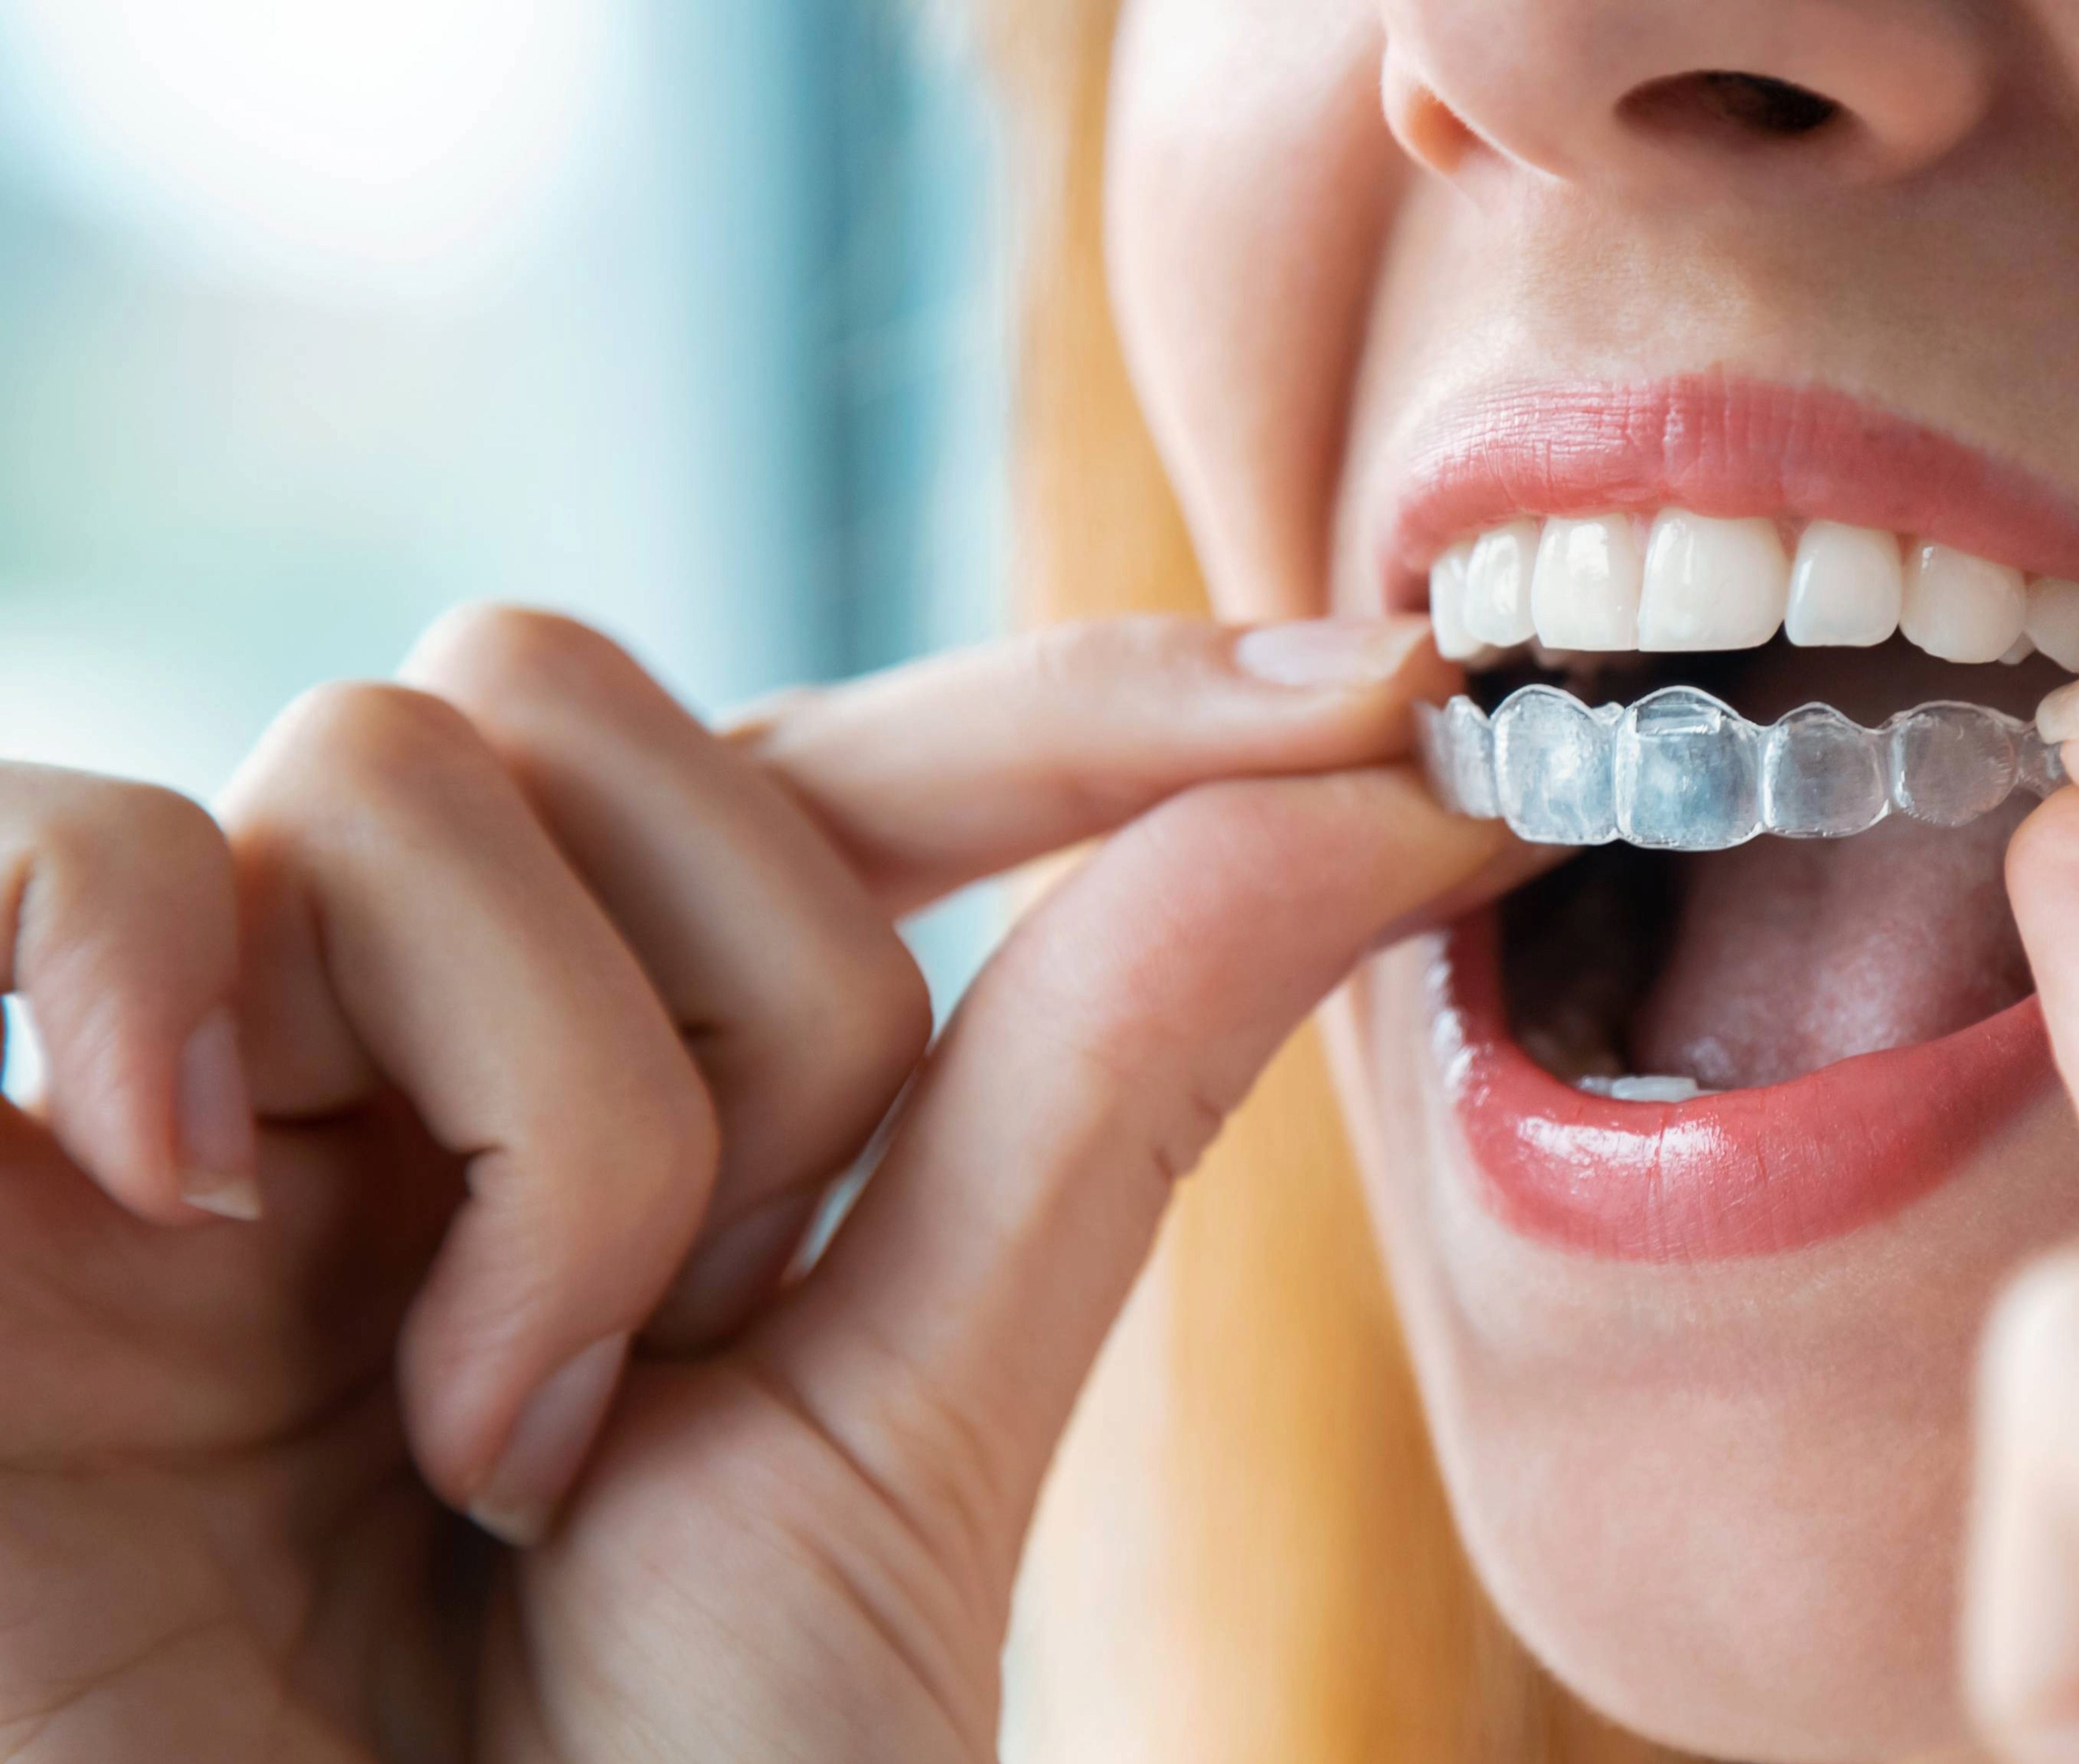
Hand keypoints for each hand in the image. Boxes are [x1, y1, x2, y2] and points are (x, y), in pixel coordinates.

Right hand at [0, 606, 1514, 1760]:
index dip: (1111, 705)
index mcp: (608, 1096)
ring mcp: (162, 1081)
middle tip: (676, 1361)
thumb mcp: (907, 1430)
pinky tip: (172, 1198)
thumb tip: (1381, 782)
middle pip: (594, 706)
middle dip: (733, 1018)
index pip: (859, 778)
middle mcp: (384, 1045)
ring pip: (399, 770)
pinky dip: (135, 961)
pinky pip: (43, 833)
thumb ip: (1098, 1090)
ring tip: (476, 1432)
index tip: (1403, 689)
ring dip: (531, 1119)